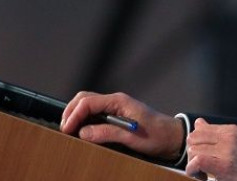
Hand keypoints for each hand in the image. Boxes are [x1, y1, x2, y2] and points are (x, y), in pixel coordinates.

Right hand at [61, 91, 184, 160]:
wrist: (172, 137)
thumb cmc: (156, 135)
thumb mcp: (132, 137)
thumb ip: (108, 132)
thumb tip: (83, 133)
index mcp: (118, 101)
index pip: (88, 102)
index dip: (74, 115)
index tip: (66, 130)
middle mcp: (115, 101)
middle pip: (84, 99)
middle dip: (71, 112)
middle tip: (64, 130)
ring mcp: (115, 107)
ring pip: (88, 105)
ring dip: (76, 115)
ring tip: (70, 131)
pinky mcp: (115, 116)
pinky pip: (94, 113)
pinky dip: (84, 120)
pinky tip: (82, 131)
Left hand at [185, 118, 236, 180]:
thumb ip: (218, 132)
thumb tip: (198, 123)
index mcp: (231, 130)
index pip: (201, 128)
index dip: (194, 141)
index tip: (198, 151)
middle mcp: (228, 138)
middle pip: (194, 138)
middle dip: (191, 151)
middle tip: (197, 162)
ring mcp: (226, 152)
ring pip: (193, 150)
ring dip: (192, 162)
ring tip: (201, 170)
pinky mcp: (224, 166)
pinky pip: (199, 161)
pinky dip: (193, 168)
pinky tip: (199, 175)